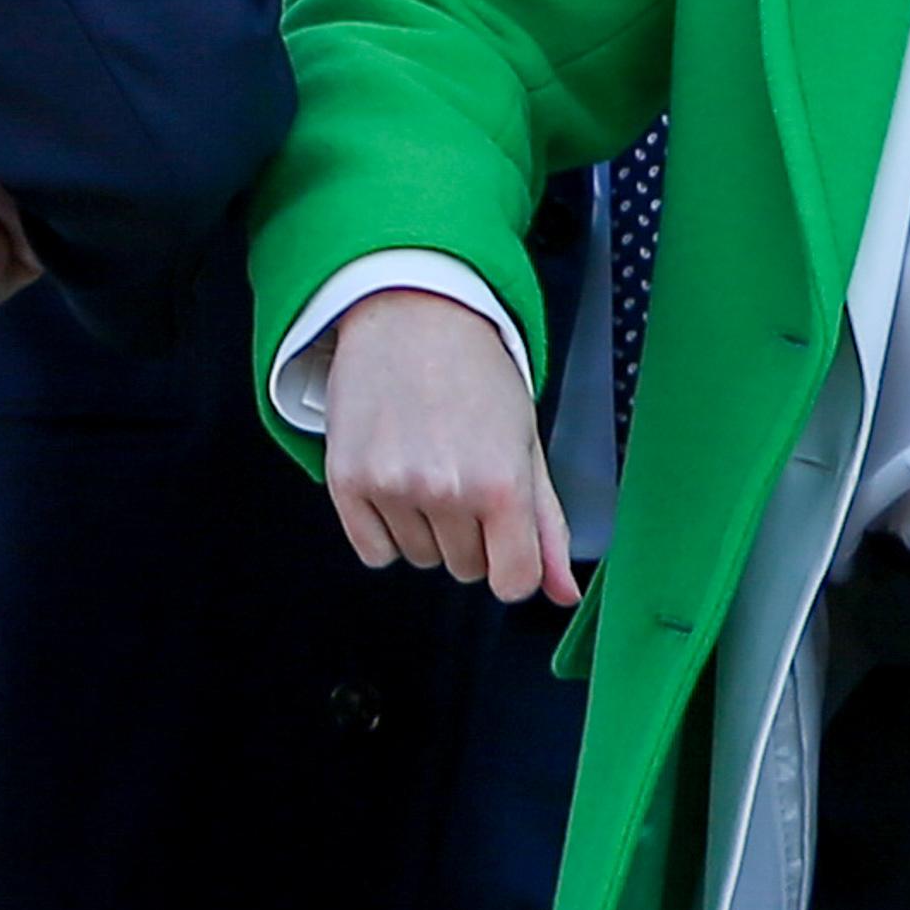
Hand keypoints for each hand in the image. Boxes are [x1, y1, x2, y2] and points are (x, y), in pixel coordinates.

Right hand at [320, 287, 574, 608]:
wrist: (411, 314)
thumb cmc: (476, 373)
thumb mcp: (526, 442)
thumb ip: (547, 525)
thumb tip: (564, 594)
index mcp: (502, 481)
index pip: (512, 582)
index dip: (512, 566)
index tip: (505, 537)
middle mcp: (447, 488)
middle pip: (465, 569)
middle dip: (470, 533)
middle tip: (463, 471)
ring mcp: (392, 486)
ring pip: (420, 558)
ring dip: (426, 527)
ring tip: (428, 463)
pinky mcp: (346, 481)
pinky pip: (374, 552)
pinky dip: (384, 529)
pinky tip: (396, 478)